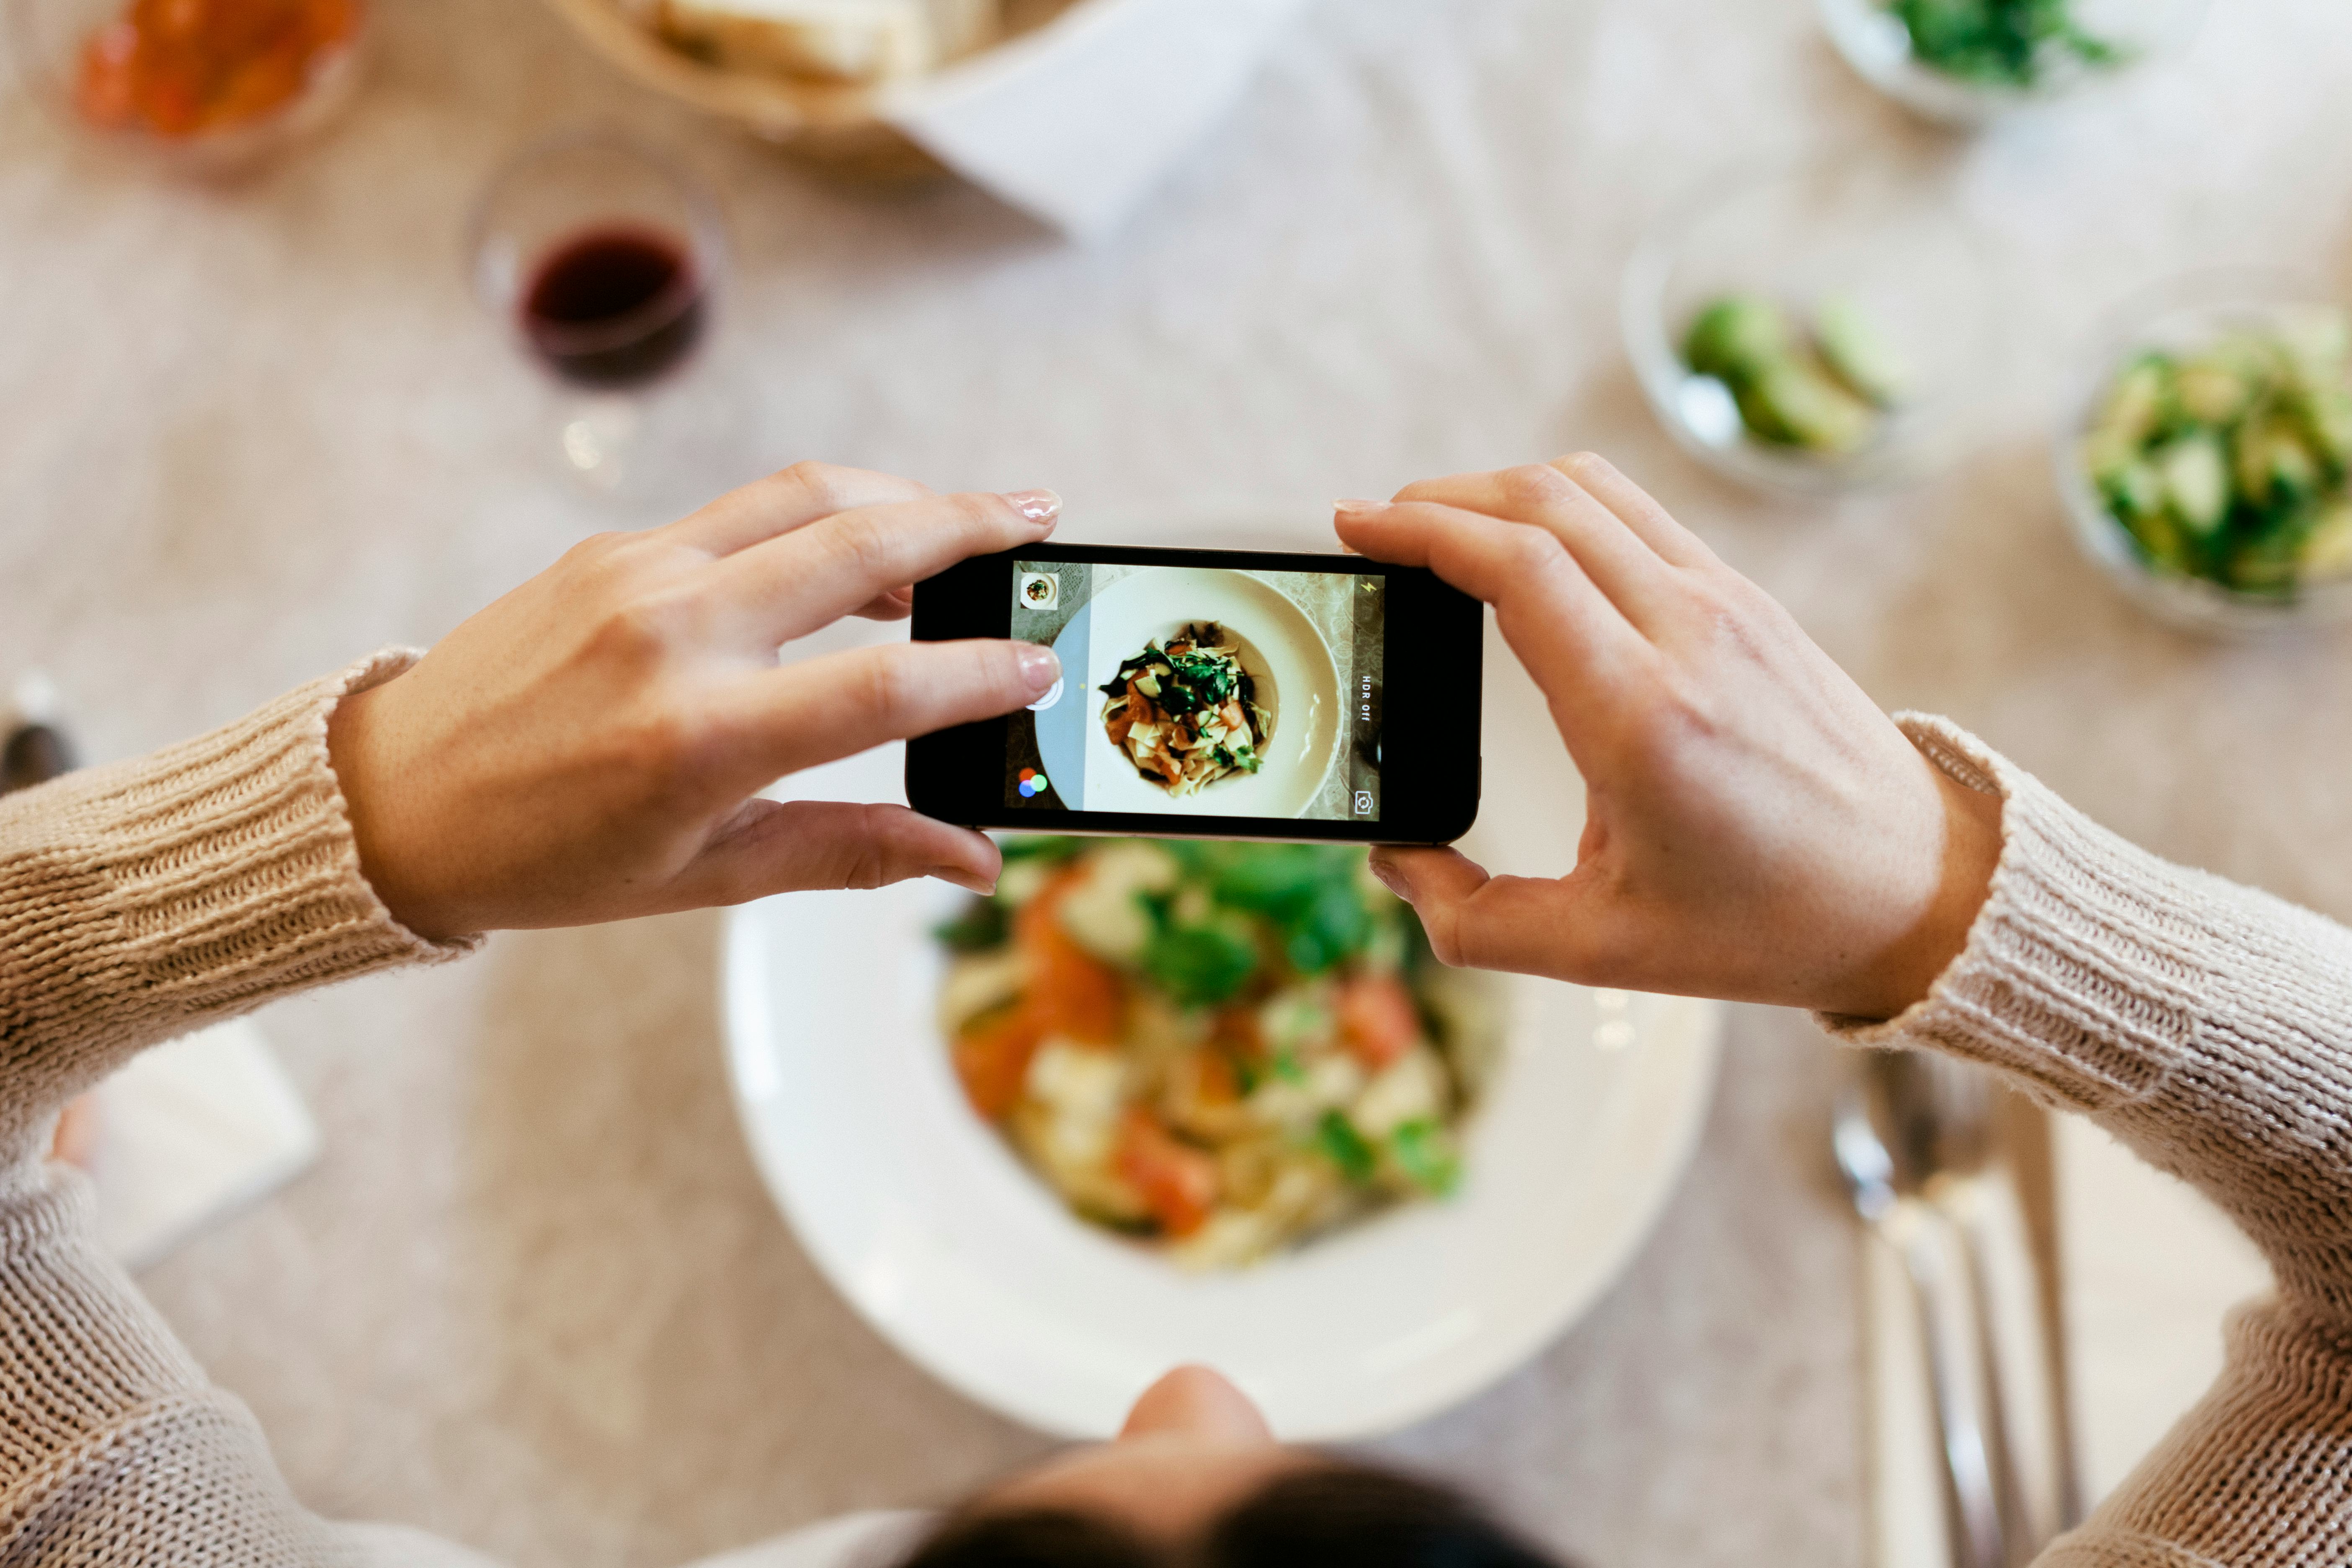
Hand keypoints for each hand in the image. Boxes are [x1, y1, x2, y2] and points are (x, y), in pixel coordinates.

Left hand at [326, 463, 1062, 940]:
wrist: (391, 800)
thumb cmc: (548, 858)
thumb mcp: (708, 876)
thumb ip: (853, 852)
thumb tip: (975, 859)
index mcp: (701, 740)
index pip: (885, 687)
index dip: (980, 675)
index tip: (1042, 666)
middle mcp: (674, 637)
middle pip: (863, 543)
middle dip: (972, 523)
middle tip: (1044, 519)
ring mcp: (637, 576)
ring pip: (806, 496)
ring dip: (903, 497)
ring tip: (968, 520)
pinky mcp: (611, 548)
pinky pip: (741, 510)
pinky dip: (818, 516)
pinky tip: (856, 553)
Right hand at [1335, 456, 2000, 1019]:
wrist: (1920, 891)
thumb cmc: (1767, 924)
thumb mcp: (1600, 949)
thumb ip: (1474, 920)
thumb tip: (1398, 864)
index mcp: (1641, 714)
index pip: (1515, 564)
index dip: (1419, 530)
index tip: (1355, 528)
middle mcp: (1688, 635)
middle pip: (1542, 501)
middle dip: (1439, 500)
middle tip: (1376, 526)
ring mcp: (1728, 605)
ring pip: (1593, 489)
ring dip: (1501, 490)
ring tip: (1441, 527)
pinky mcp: (1750, 601)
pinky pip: (1639, 515)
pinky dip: (1564, 506)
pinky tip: (1529, 547)